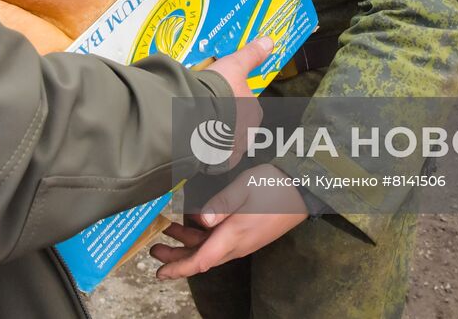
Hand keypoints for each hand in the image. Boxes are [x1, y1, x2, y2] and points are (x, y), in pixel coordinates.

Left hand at [150, 165, 308, 279]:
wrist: (302, 189)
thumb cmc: (273, 186)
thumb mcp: (244, 188)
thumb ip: (221, 204)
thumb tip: (199, 220)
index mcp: (234, 235)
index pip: (201, 260)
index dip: (179, 268)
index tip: (159, 272)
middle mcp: (238, 244)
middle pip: (202, 257)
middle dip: (176, 256)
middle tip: (155, 248)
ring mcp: (244, 241)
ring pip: (209, 249)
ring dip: (187, 244)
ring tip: (168, 233)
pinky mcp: (247, 234)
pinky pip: (220, 242)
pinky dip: (202, 237)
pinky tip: (193, 224)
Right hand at [199, 37, 272, 167]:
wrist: (194, 117)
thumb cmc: (217, 90)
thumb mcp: (234, 66)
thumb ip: (251, 55)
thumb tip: (270, 41)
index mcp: (254, 111)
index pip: (245, 105)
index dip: (231, 100)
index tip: (217, 97)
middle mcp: (248, 133)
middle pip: (236, 124)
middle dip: (224, 120)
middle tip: (205, 110)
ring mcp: (233, 150)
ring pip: (225, 141)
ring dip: (215, 136)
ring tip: (197, 126)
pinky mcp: (218, 163)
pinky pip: (214, 156)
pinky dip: (207, 151)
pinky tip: (196, 142)